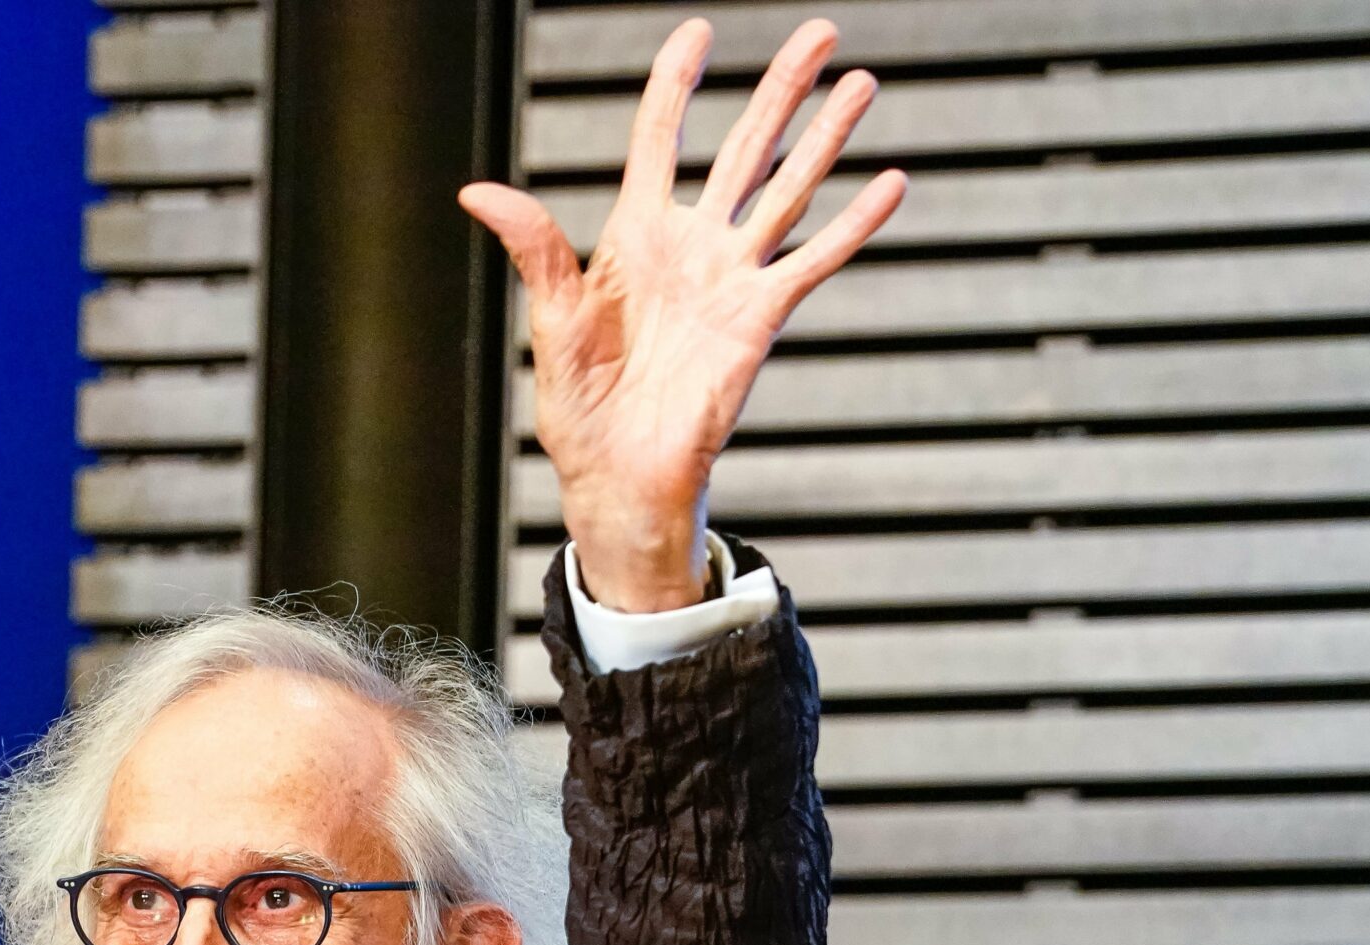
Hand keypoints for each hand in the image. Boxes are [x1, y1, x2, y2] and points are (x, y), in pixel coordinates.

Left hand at [461, 18, 905, 610]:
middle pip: (745, 147)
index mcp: (634, 237)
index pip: (660, 138)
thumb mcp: (552, 320)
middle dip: (781, 88)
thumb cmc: (580, 407)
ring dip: (827, 138)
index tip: (698, 31)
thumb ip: (534, 249)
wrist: (621, 475)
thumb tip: (478, 192)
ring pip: (789, 189)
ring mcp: (731, 279)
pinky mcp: (762, 318)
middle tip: (821, 32)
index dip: (677, 82)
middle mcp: (690, 246)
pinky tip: (890, 183)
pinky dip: (853, 224)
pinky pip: (814, 260)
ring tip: (862, 84)